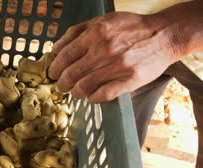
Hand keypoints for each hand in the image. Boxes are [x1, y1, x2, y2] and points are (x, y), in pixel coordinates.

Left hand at [48, 12, 177, 102]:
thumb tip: (55, 49)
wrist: (164, 35)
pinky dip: (93, 98)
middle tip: (62, 86)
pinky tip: (92, 96)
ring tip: (76, 92)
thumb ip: (76, 32)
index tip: (53, 74)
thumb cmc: (130, 28)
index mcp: (96, 33)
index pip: (65, 56)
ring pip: (84, 86)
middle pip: (71, 74)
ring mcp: (117, 66)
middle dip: (62, 83)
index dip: (55, 68)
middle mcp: (105, 49)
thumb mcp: (102, 21)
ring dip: (76, 92)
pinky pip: (102, 95)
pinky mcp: (129, 80)